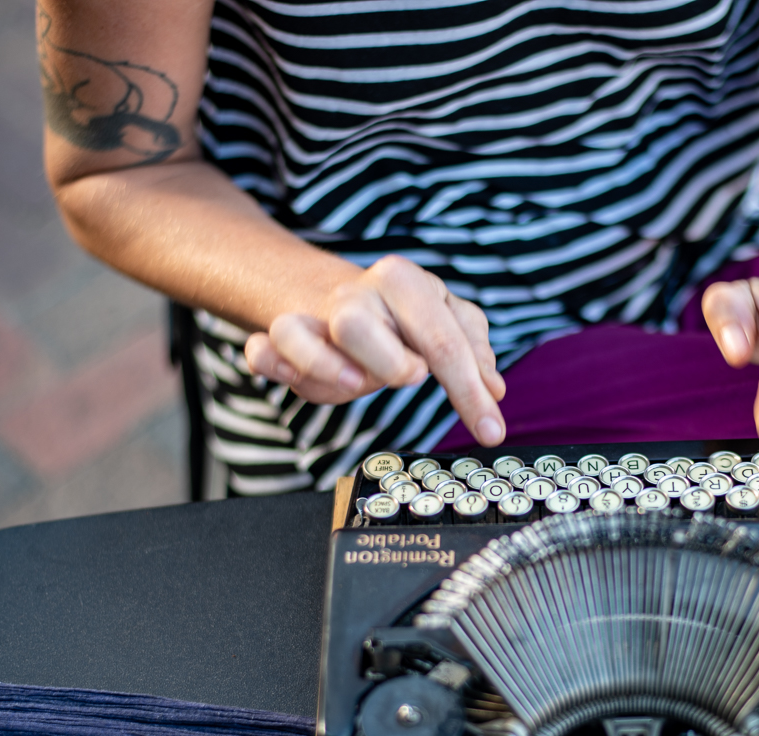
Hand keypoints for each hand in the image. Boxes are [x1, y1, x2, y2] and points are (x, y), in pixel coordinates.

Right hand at [243, 255, 507, 445]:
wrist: (335, 294)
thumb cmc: (402, 316)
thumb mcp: (446, 319)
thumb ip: (473, 349)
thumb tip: (495, 389)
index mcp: (405, 282)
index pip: (443, 340)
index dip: (470, 392)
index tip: (491, 430)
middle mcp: (356, 295)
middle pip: (358, 325)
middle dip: (388, 363)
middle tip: (411, 379)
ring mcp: (314, 316)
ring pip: (297, 332)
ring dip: (325, 367)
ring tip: (356, 385)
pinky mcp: (283, 338)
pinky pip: (262, 348)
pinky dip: (269, 363)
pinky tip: (288, 376)